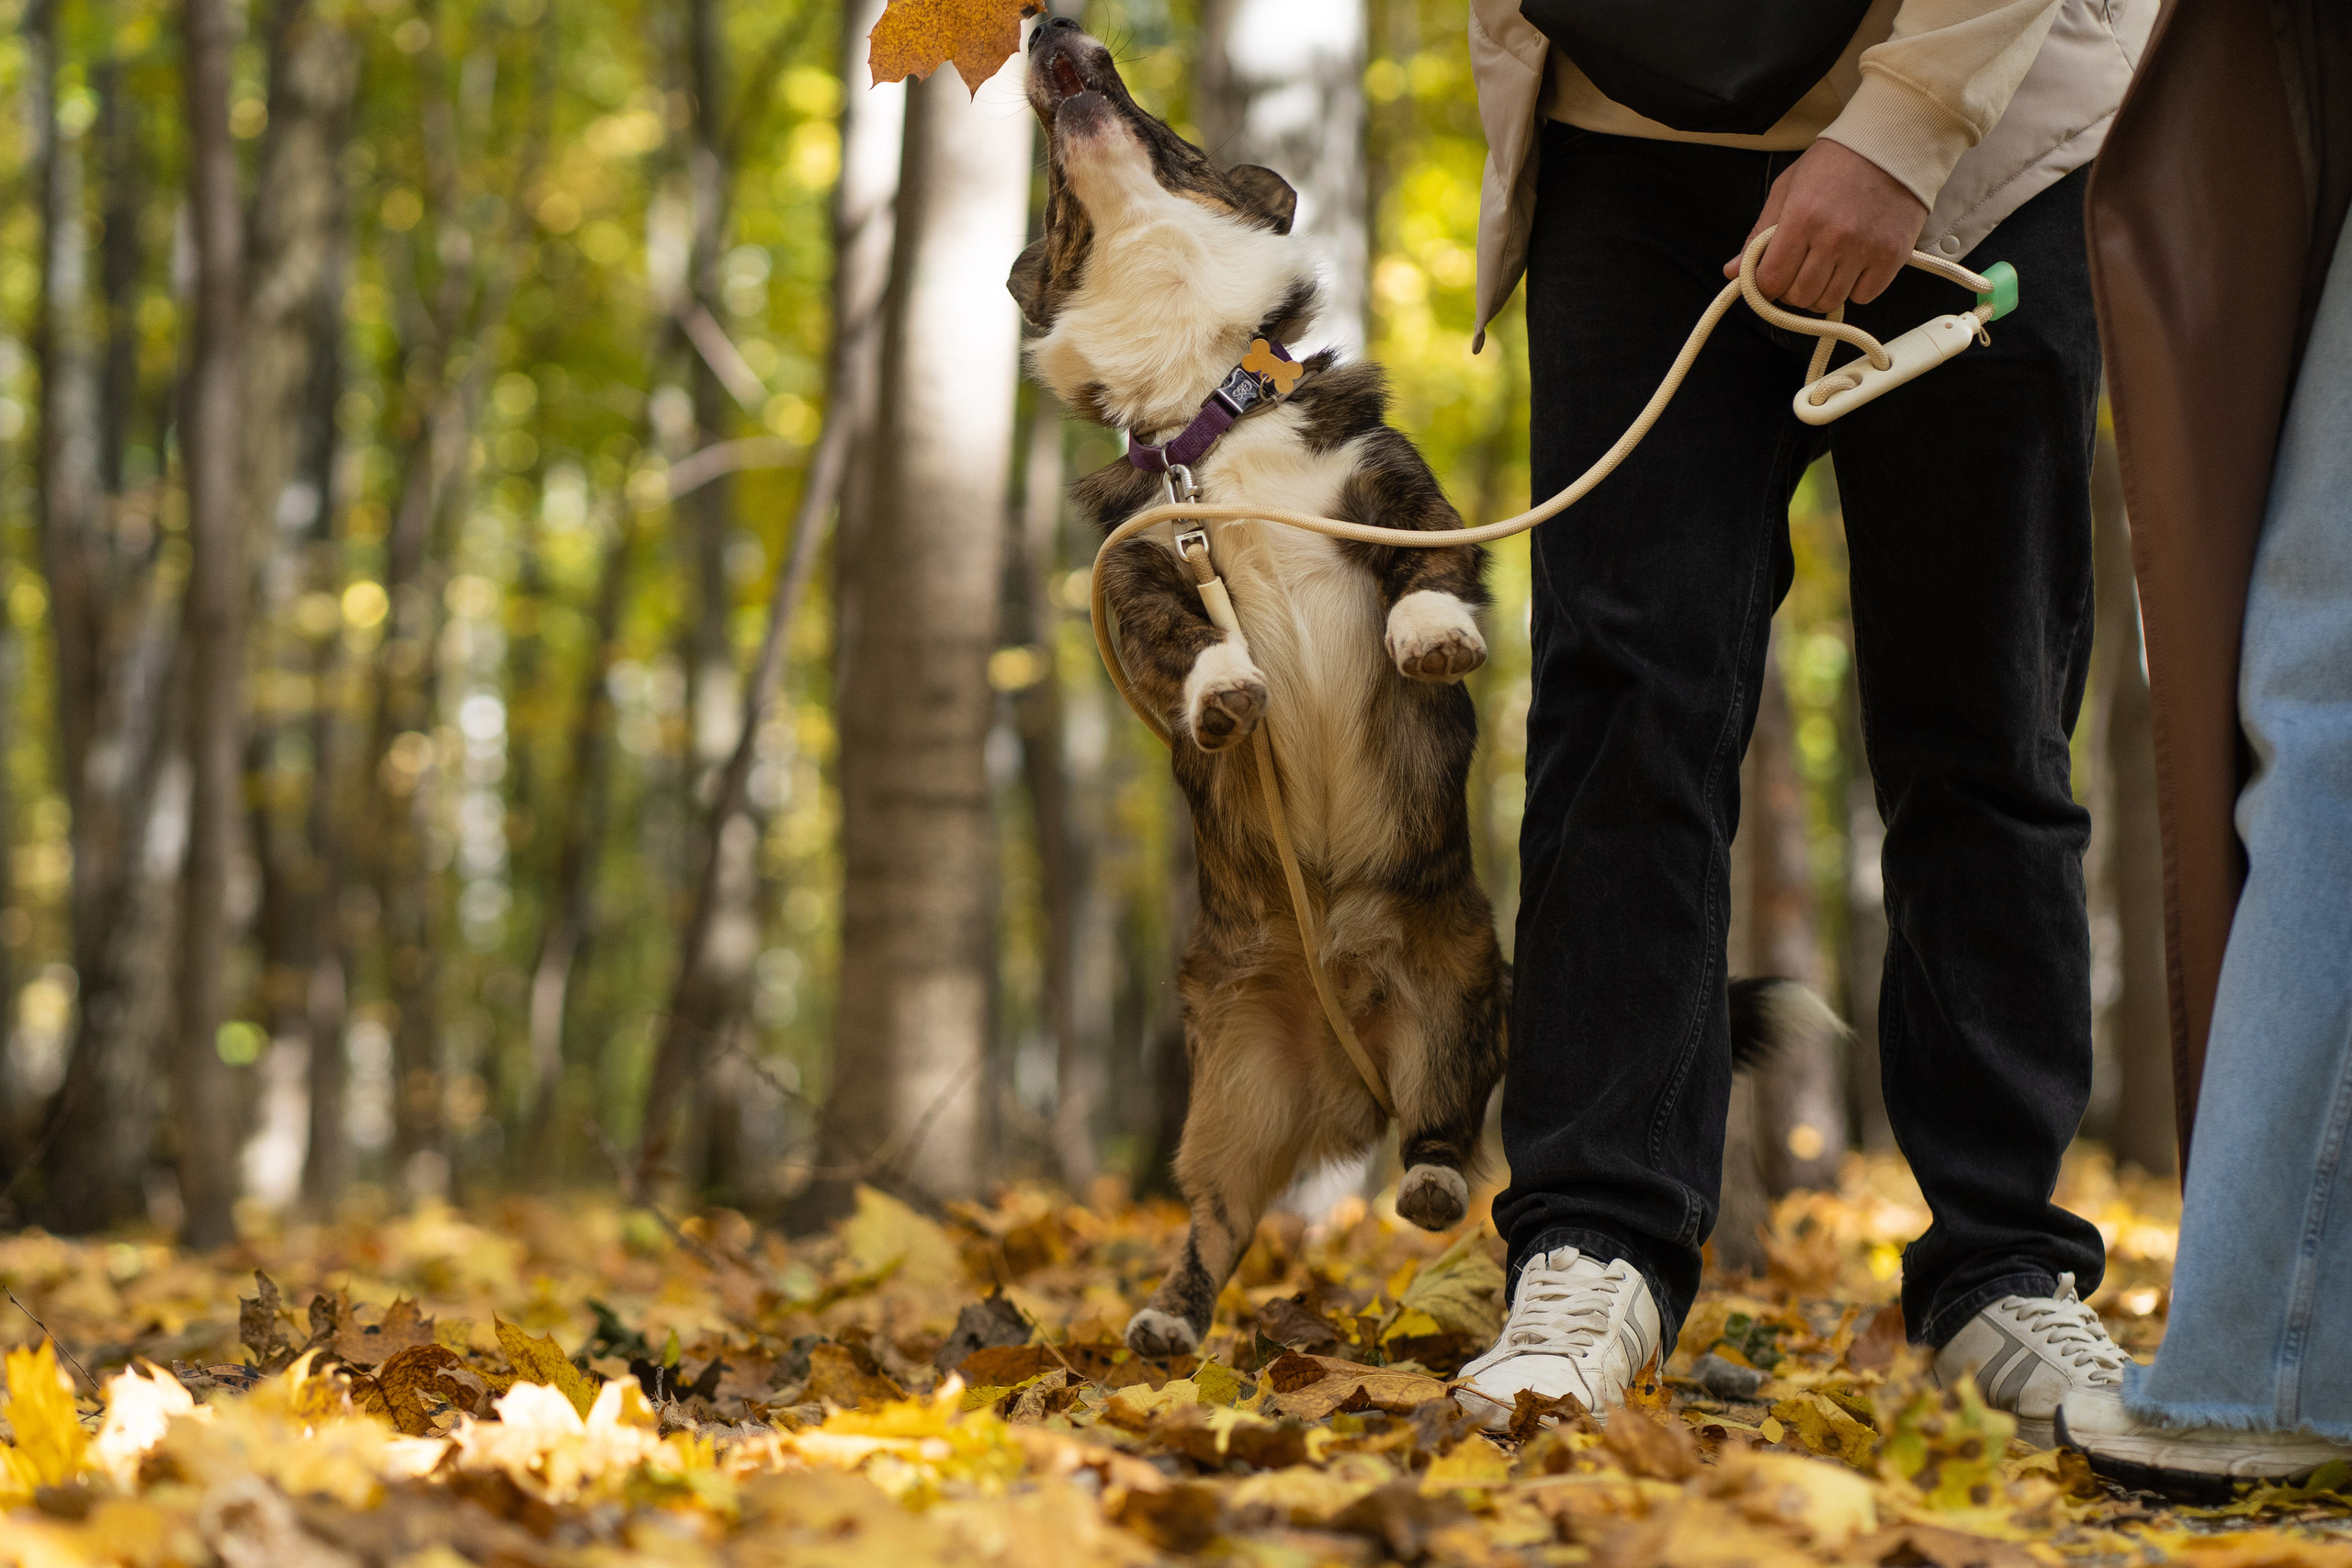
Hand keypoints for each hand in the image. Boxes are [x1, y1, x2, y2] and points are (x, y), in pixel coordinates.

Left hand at [1723, 139, 1928, 311]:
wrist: (1890, 143)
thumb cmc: (1833, 164)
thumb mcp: (1786, 189)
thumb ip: (1758, 234)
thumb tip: (1731, 272)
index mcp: (1801, 218)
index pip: (1770, 281)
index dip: (1764, 287)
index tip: (1770, 278)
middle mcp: (1834, 237)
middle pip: (1799, 297)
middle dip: (1791, 291)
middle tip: (1798, 271)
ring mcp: (1865, 249)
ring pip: (1830, 302)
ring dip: (1821, 293)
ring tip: (1825, 268)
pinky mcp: (1892, 256)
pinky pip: (1864, 297)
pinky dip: (1854, 289)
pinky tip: (1853, 266)